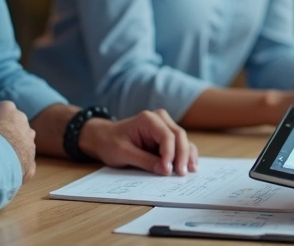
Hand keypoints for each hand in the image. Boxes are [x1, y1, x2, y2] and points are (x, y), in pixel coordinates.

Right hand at [0, 101, 35, 181]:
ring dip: (14, 143)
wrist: (1, 156)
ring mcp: (30, 137)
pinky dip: (18, 158)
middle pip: (15, 122)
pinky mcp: (32, 153)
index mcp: (8, 109)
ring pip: (22, 138)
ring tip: (1, 152)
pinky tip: (7, 164)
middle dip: (7, 129)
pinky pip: (25, 155)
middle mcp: (23, 120)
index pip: (4, 107)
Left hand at [79, 109, 197, 175]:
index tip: (168, 171)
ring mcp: (165, 127)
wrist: (103, 138)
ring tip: (190, 171)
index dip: (170, 154)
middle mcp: (160, 119)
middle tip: (182, 173)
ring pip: (183, 140)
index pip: (167, 136)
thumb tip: (166, 170)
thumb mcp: (124, 153)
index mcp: (148, 119)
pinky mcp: (166, 136)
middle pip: (179, 136)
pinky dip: (185, 155)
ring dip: (187, 155)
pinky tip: (190, 166)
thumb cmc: (110, 143)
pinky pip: (180, 145)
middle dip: (182, 155)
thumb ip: (145, 161)